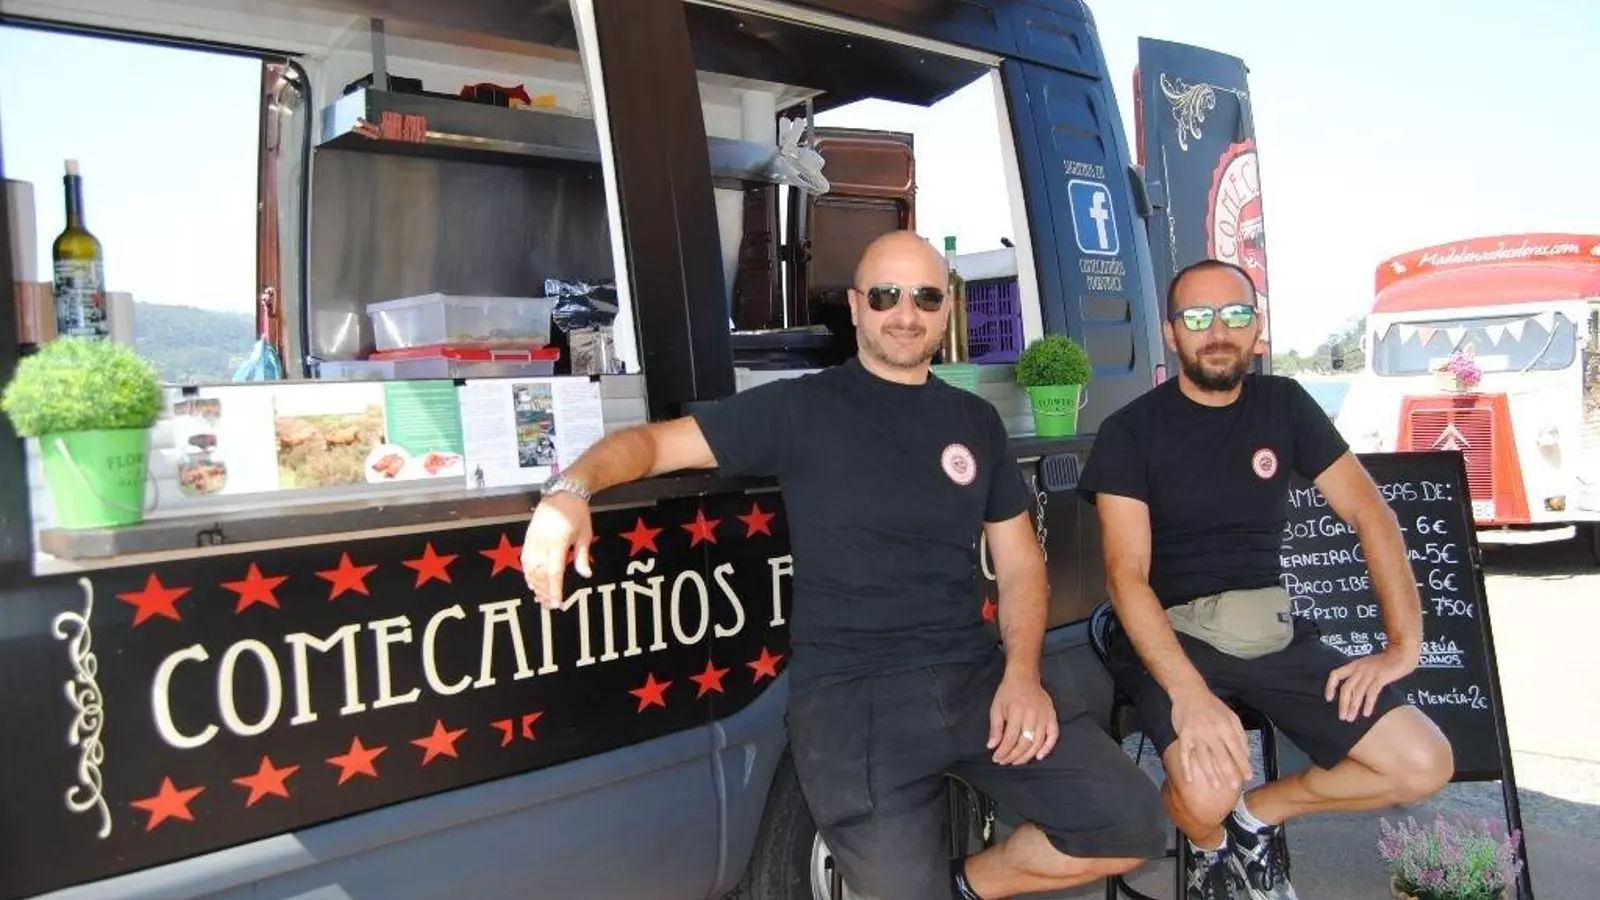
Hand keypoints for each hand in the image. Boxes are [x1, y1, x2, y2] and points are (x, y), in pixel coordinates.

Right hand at [521, 492, 593, 608]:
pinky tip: (532, 582)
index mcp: (558, 543)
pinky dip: (528, 573)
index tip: (557, 603)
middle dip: (544, 592)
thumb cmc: (577, 513)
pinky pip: (525, 560)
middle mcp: (542, 543)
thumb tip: (586, 575)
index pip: (554, 572)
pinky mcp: (528, 538)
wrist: (562, 492)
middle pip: (540, 574)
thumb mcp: (585, 534)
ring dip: (535, 585)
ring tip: (541, 598)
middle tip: (550, 606)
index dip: (555, 590)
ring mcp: (532, 540)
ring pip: (530, 569)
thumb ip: (582, 556)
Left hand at [987, 673, 1058, 764]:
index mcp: (1017, 712)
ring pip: (1038, 742)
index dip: (1003, 751)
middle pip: (1024, 743)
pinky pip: (1053, 736)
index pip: (1010, 738)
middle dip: (1013, 756)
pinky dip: (1048, 748)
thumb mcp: (996, 708)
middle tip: (1005, 761)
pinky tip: (1039, 756)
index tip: (997, 758)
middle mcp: (1032, 715)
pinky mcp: (1052, 717)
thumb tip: (992, 746)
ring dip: (1027, 756)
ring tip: (1017, 761)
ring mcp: (1044, 716)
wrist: (1024, 677)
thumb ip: (995, 728)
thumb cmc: (1008, 692)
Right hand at [1170, 688, 1252, 791]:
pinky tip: (1190, 780)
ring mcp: (1196, 735)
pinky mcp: (1184, 736)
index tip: (1248, 777)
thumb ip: (1240, 734)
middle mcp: (1211, 732)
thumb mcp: (1231, 716)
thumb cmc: (1212, 705)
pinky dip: (1186, 768)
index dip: (1243, 764)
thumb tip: (1247, 754)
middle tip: (1234, 787)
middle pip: (1221, 757)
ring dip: (1210, 774)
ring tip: (1216, 786)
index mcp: (1225, 727)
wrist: (1189, 692)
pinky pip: (1185, 755)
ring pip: (1204, 758)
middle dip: (1229, 773)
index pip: (1236, 749)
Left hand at [1325, 645, 1416, 721]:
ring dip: (1353, 707)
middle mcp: (1359, 668)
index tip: (1328, 699)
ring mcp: (1370, 672)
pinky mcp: (1381, 676)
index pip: (1335, 674)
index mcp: (1354, 665)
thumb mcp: (1368, 665)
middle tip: (1342, 717)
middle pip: (1346, 687)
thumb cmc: (1387, 661)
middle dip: (1343, 704)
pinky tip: (1366, 713)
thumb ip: (1360, 675)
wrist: (1402, 652)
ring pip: (1357, 692)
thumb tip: (1355, 692)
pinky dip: (1368, 704)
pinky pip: (1371, 692)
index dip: (1330, 687)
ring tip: (1351, 718)